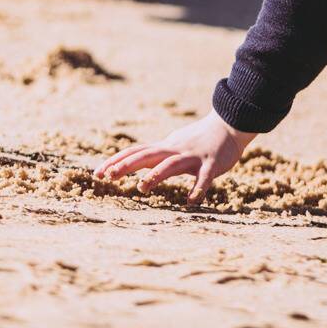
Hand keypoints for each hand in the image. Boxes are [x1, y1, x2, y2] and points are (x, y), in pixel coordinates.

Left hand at [96, 110, 256, 204]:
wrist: (229, 126)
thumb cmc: (198, 139)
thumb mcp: (173, 145)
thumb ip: (155, 155)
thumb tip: (133, 162)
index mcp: (164, 147)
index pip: (135, 152)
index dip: (116, 162)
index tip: (97, 173)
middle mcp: (174, 150)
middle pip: (146, 156)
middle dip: (126, 166)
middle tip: (107, 177)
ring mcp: (193, 157)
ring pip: (171, 165)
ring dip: (156, 176)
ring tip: (142, 188)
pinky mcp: (211, 164)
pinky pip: (204, 178)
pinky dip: (197, 189)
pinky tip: (190, 202)